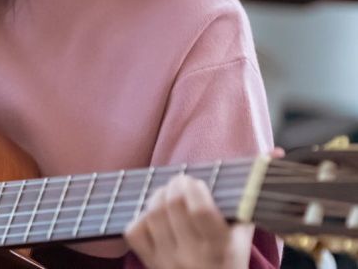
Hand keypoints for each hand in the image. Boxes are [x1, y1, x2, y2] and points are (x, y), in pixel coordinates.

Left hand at [124, 175, 252, 268]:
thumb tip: (274, 152)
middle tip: (181, 182)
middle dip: (175, 185)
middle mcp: (192, 255)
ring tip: (168, 193)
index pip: (200, 210)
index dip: (195, 188)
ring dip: (158, 196)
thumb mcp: (244, 234)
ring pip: (152, 215)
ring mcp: (168, 260)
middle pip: (173, 206)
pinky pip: (135, 231)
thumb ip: (252, 195)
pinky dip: (142, 216)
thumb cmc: (230, 260)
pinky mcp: (150, 262)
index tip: (197, 183)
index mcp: (221, 247)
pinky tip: (154, 215)